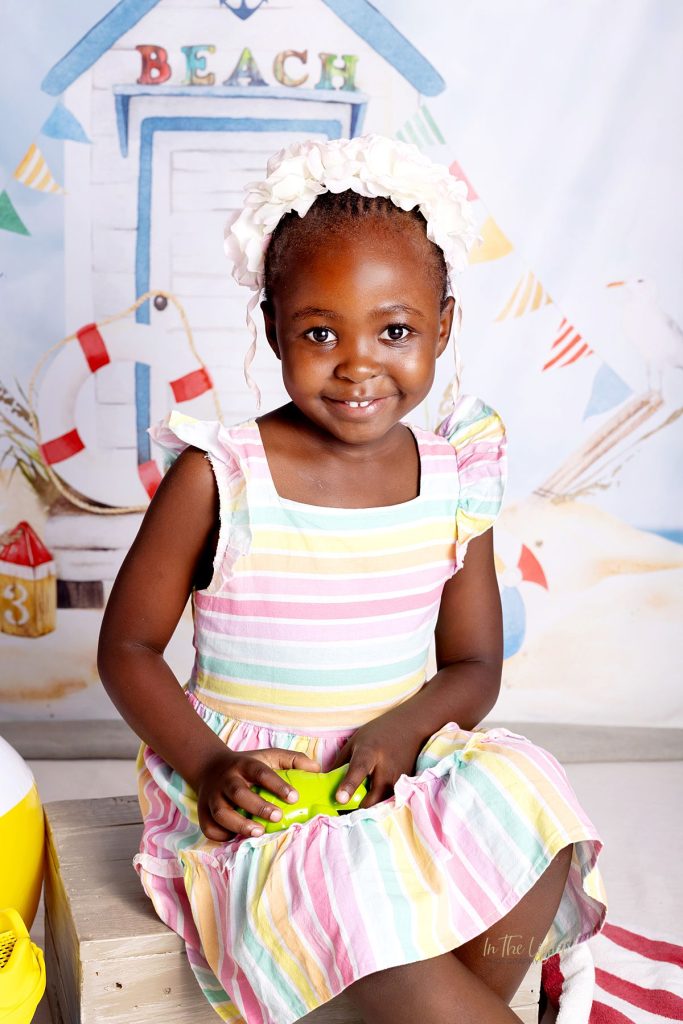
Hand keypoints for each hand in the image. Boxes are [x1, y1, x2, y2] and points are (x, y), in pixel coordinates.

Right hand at [196, 748, 320, 839]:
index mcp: (245, 764)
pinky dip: (222, 835)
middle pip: (239, 792)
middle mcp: (227, 779)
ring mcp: (213, 796)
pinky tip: (237, 838)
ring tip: (259, 832)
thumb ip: (293, 760)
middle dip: (258, 806)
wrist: (211, 768)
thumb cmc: (248, 766)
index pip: (261, 772)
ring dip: (239, 823)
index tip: (294, 797)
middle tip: (278, 816)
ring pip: (221, 812)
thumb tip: (316, 768)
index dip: (277, 785)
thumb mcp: (269, 756)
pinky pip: (210, 827)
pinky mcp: (203, 812)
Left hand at [327, 706, 424, 809]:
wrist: (409, 727)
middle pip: (373, 797)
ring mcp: (399, 777)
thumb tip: (325, 783)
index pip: (359, 770)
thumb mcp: (355, 742)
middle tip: (347, 807)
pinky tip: (375, 797)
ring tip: (360, 802)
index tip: (339, 799)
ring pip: (383, 803)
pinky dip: (381, 802)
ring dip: (371, 806)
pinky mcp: (407, 785)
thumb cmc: (377, 733)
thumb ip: (341, 763)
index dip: (349, 785)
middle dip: (359, 806)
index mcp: (369, 752)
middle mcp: (386, 767)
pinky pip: (391, 800)